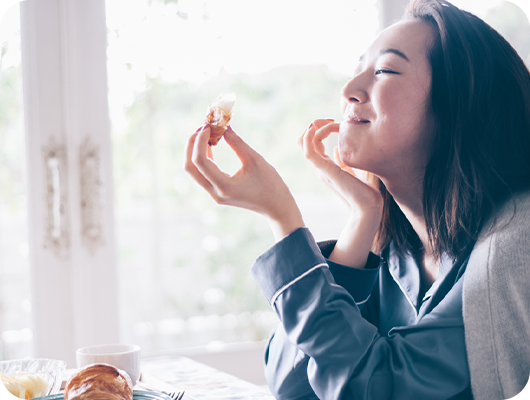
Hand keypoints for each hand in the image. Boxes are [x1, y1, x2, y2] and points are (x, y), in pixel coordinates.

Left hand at [185, 125, 304, 240]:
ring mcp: (214, 194)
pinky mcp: (217, 193)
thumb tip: (223, 126)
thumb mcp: (255, 159)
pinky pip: (202, 174)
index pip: (201, 161)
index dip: (200, 141)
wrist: (276, 207)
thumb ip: (237, 143)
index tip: (208, 126)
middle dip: (191, 145)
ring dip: (196, 151)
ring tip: (208, 134)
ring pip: (194, 171)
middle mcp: (215, 192)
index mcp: (225, 186)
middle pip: (189, 168)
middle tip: (202, 128)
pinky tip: (211, 145)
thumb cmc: (270, 184)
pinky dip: (203, 158)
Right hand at [298, 119, 382, 267]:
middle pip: (305, 141)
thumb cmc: (364, 192)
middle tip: (330, 120)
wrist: (367, 206)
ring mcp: (320, 168)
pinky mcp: (323, 169)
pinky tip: (317, 127)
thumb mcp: (352, 171)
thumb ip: (343, 162)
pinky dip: (308, 136)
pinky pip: (308, 150)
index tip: (335, 122)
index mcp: (325, 166)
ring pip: (304, 142)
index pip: (313, 143)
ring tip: (328, 121)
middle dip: (314, 125)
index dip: (321, 128)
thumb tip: (337, 150)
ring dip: (314, 127)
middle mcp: (319, 167)